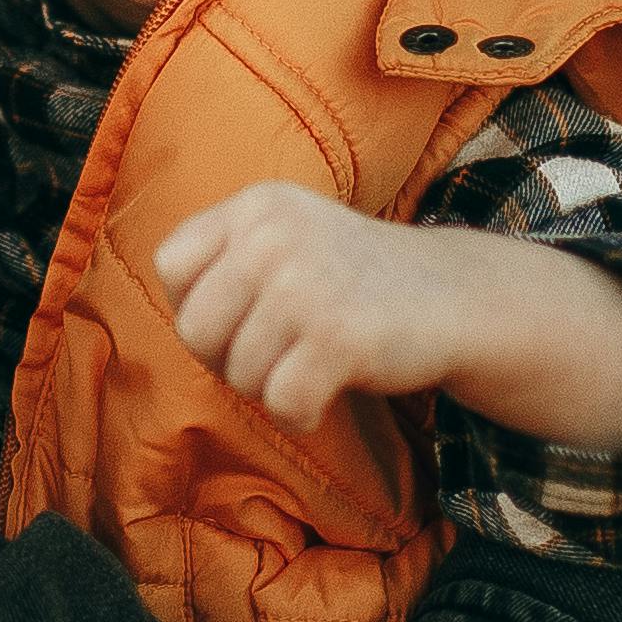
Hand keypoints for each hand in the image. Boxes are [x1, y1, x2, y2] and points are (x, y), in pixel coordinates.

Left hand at [153, 182, 454, 430]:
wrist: (454, 296)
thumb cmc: (354, 279)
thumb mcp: (286, 235)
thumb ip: (224, 259)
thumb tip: (167, 322)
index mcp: (256, 206)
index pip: (171, 265)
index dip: (198, 306)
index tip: (243, 315)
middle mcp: (275, 236)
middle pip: (193, 330)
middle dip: (229, 359)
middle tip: (280, 351)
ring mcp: (307, 285)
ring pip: (238, 375)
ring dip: (272, 388)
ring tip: (314, 362)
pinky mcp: (339, 337)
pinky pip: (281, 403)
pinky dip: (302, 414)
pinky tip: (329, 393)